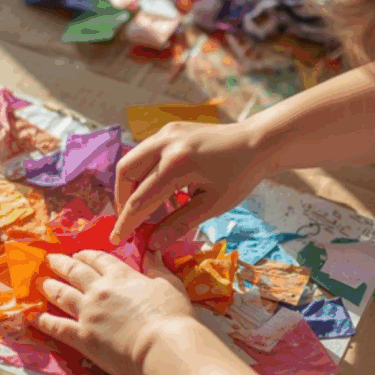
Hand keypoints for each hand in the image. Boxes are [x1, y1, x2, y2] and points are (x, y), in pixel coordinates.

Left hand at [35, 250, 194, 374]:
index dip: (86, 254)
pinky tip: (34, 316)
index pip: (98, 259)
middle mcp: (100, 290)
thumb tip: (152, 251)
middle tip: (50, 259)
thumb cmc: (172, 315)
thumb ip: (157, 267)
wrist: (163, 346)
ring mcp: (88, 313)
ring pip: (61, 295)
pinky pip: (57, 326)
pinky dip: (43, 320)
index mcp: (121, 276)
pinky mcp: (82, 336)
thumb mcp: (170, 284)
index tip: (78, 253)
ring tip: (40, 283)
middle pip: (75, 272)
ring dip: (49, 287)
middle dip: (61, 264)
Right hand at [111, 121, 274, 248]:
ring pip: (132, 159)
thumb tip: (153, 245)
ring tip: (149, 209)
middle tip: (133, 222)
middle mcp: (166, 142)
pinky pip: (146, 153)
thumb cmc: (240, 176)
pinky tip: (162, 190)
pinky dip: (145, 173)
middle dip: (123, 200)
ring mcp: (166, 131)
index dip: (127, 222)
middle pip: (126, 172)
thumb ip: (180, 224)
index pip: (141, 198)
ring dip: (132, 186)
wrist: (257, 141)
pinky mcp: (169, 129)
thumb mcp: (213, 205)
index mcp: (178, 164)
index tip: (117, 240)